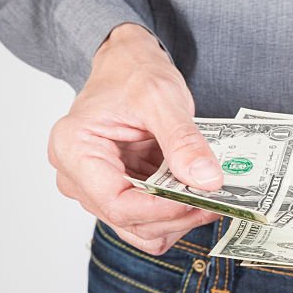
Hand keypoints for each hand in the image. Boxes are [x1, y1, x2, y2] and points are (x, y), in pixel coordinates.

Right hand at [48, 24, 223, 253]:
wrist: (127, 64)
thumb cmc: (133, 74)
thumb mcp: (161, 98)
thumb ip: (183, 140)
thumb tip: (207, 181)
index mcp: (74, 150)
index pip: (116, 202)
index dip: (161, 209)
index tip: (201, 199)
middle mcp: (76, 177)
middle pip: (129, 221)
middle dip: (176, 216)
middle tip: (219, 200)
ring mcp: (95, 189)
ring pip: (140, 228)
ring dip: (178, 219)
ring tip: (211, 198)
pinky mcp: (118, 192)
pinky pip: (147, 218)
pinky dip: (175, 213)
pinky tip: (197, 194)